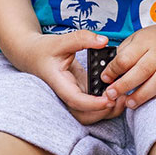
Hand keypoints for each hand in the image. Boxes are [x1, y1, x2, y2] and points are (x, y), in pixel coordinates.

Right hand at [10, 30, 125, 124]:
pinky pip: (93, 105)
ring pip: (89, 114)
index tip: (109, 99)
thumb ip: (82, 39)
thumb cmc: (43, 49)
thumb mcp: (60, 40)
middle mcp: (66, 94)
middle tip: (121, 99)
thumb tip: (104, 41)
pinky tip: (118, 92)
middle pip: (83, 115)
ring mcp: (73, 96)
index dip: (92, 103)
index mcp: (59, 83)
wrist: (32, 56)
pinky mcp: (80, 93)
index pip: (75, 100)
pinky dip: (106, 103)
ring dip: (107, 111)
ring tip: (123, 98)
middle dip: (103, 113)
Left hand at [100, 22, 155, 109]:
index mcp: (144, 42)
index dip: (113, 70)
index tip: (105, 79)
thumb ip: (123, 54)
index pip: (126, 58)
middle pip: (142, 71)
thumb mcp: (135, 39)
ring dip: (142, 95)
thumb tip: (109, 74)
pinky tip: (151, 99)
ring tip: (129, 103)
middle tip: (111, 94)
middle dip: (124, 85)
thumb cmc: (154, 40)